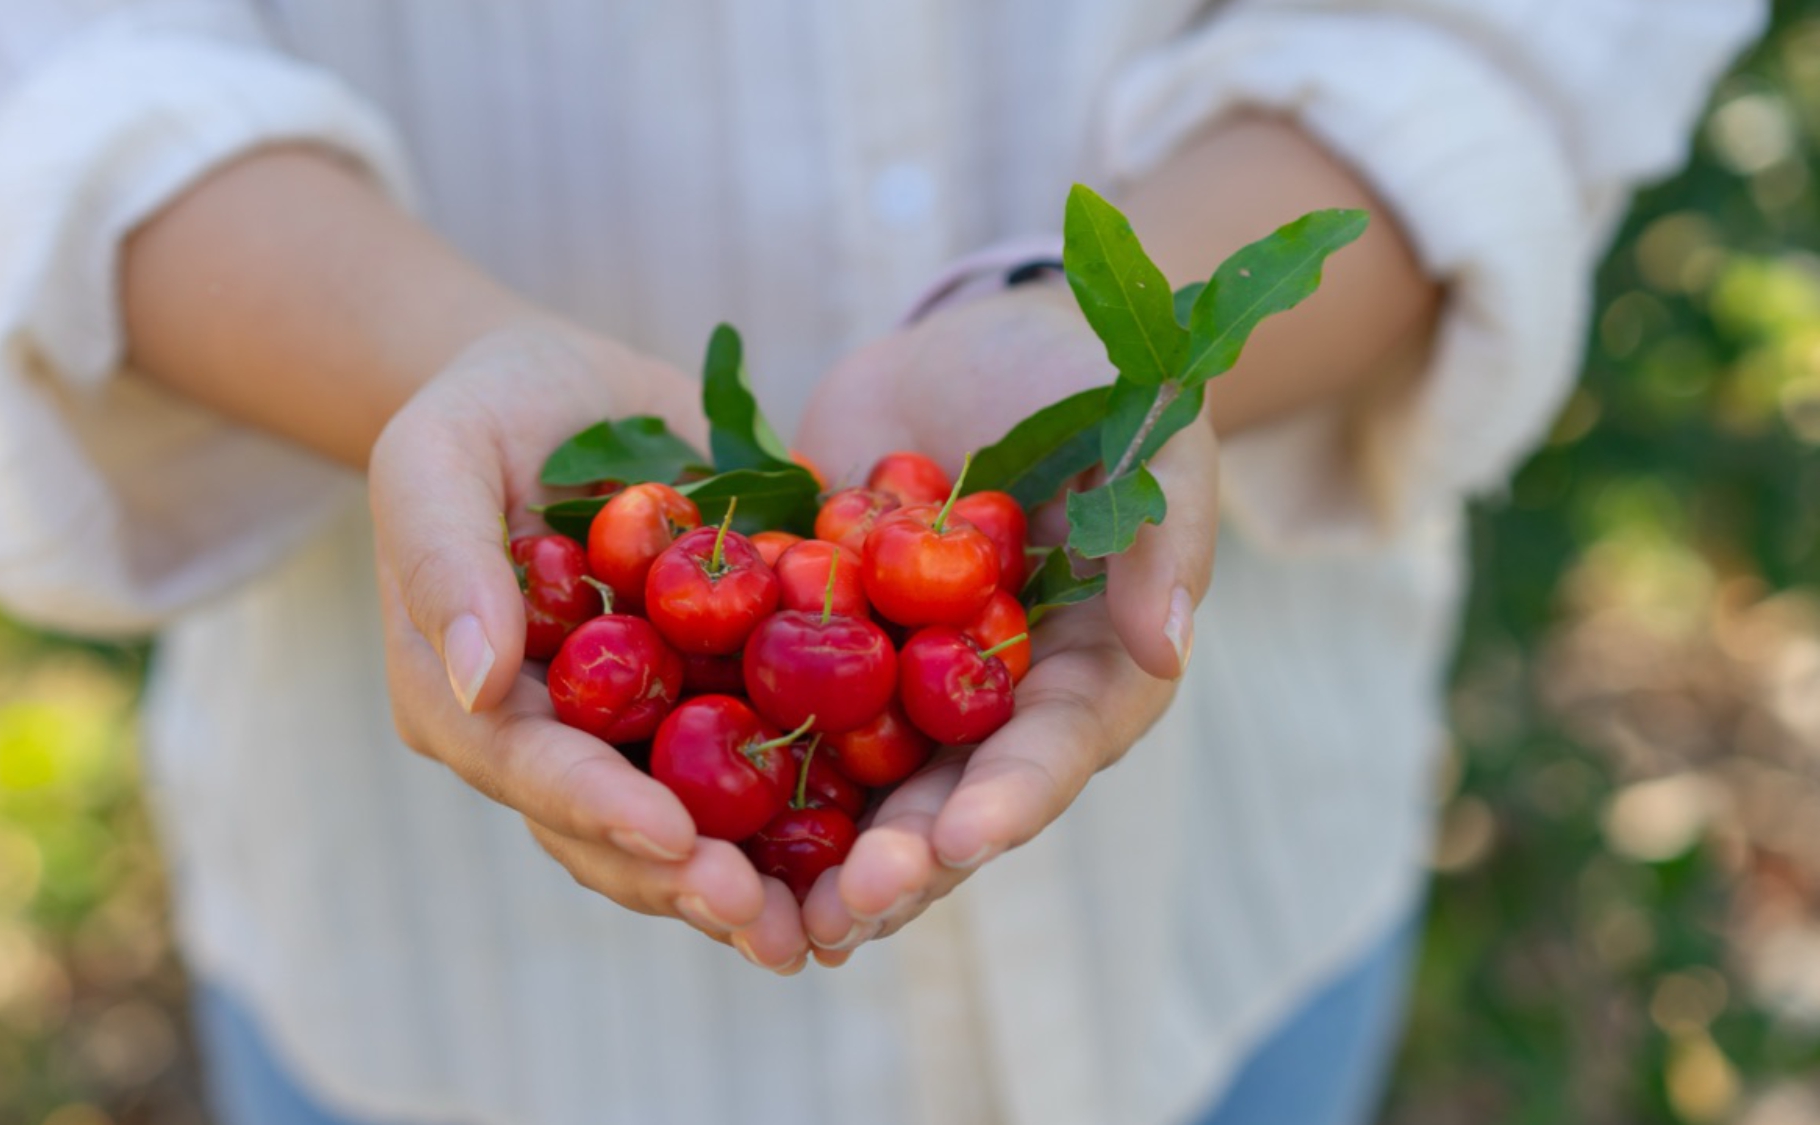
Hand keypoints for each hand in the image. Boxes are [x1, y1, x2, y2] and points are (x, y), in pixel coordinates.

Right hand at [369, 321, 811, 973]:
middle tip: (768, 921)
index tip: (674, 835)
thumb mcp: (440, 452)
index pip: (526, 768)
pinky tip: (887, 848)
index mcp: (467, 698)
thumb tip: (473, 678)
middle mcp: (551, 741)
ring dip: (758, 882)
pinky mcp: (714, 704)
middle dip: (688, 879)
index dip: (597, 808)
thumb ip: (444, 556)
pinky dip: (817, 815)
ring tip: (830, 925)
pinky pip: (764, 769)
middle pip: (610, 834)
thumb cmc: (486, 408)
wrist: (572, 391)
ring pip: (690, 832)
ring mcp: (636, 734)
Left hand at [793, 287, 1218, 962]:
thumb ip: (1162, 531)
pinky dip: (739, 765)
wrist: (974, 345)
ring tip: (762, 913)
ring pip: (860, 789)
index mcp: (1089, 674)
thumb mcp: (1147, 434)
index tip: (959, 840)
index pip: (1053, 752)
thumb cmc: (1089, 380)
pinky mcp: (827, 652)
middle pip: (949, 802)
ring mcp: (905, 685)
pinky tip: (683, 815)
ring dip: (817, 856)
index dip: (1010, 801)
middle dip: (899, 864)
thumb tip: (1171, 643)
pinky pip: (780, 713)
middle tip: (842, 914)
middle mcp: (995, 705)